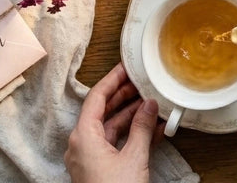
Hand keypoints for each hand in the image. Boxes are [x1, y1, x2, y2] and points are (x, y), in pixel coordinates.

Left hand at [65, 63, 163, 182]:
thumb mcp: (134, 156)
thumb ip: (141, 126)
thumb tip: (149, 104)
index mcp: (83, 136)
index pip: (96, 97)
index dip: (113, 79)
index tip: (127, 67)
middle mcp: (82, 145)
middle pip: (103, 110)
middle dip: (125, 96)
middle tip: (144, 81)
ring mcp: (90, 158)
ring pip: (111, 127)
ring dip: (132, 115)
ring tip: (153, 103)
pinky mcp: (100, 169)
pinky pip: (115, 143)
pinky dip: (132, 133)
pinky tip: (153, 127)